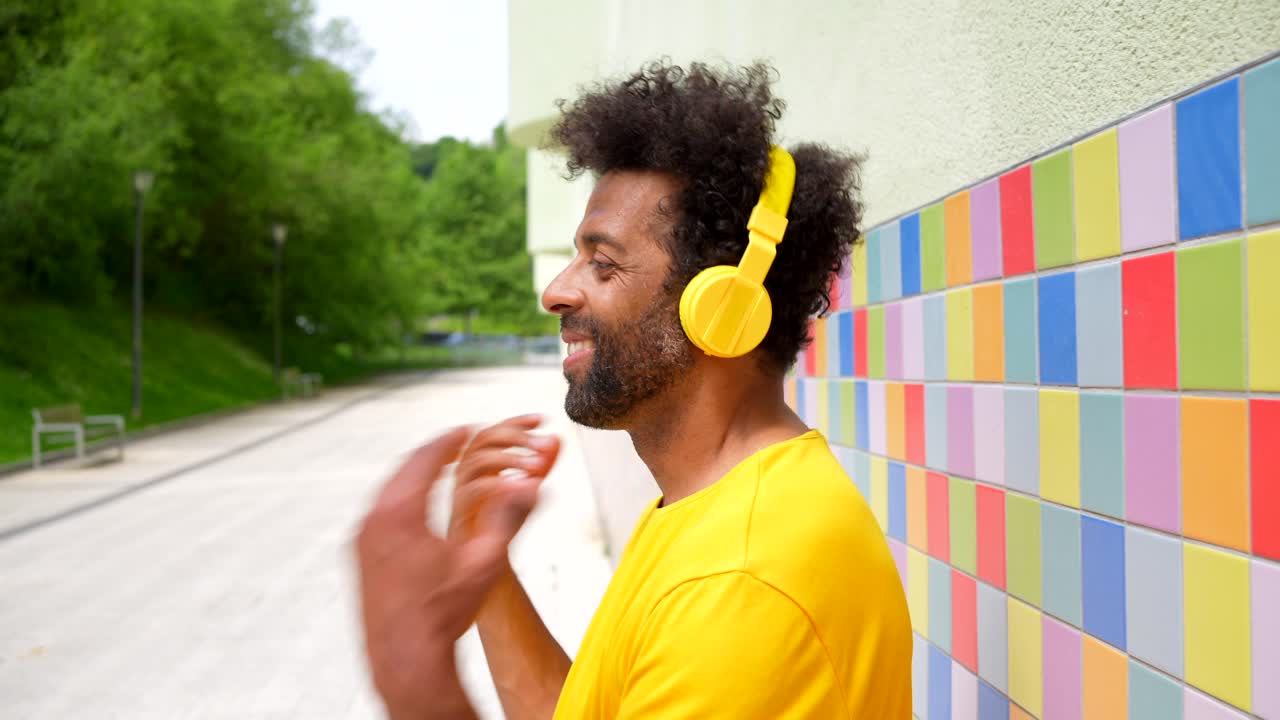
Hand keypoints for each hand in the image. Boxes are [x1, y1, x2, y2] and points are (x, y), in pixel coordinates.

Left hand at [356, 427, 541, 719]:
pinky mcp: (358, 556)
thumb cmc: (444, 612)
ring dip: (416, 476)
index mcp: (400, 512)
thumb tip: (535, 482)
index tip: (467, 429)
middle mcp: (373, 520)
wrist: (405, 657)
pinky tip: (420, 509)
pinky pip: (380, 512)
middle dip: (433, 454)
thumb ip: (509, 517)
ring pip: (389, 490)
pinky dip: (402, 499)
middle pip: (404, 469)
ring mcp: (361, 539)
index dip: (451, 440)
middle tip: (457, 444)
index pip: (426, 458)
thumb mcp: (485, 561)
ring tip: (441, 471)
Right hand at [450, 414, 560, 543]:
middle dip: (516, 436)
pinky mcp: (461, 513)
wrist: (486, 565)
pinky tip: (524, 486)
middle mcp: (467, 473)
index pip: (495, 431)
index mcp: (480, 463)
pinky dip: (501, 484)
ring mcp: (461, 491)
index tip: (543, 419)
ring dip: (511, 458)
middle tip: (545, 444)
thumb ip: (541, 466)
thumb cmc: (501, 525)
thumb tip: (558, 438)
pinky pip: (475, 490)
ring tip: (538, 468)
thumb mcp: (528, 491)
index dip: (518, 421)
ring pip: (477, 460)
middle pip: (483, 438)